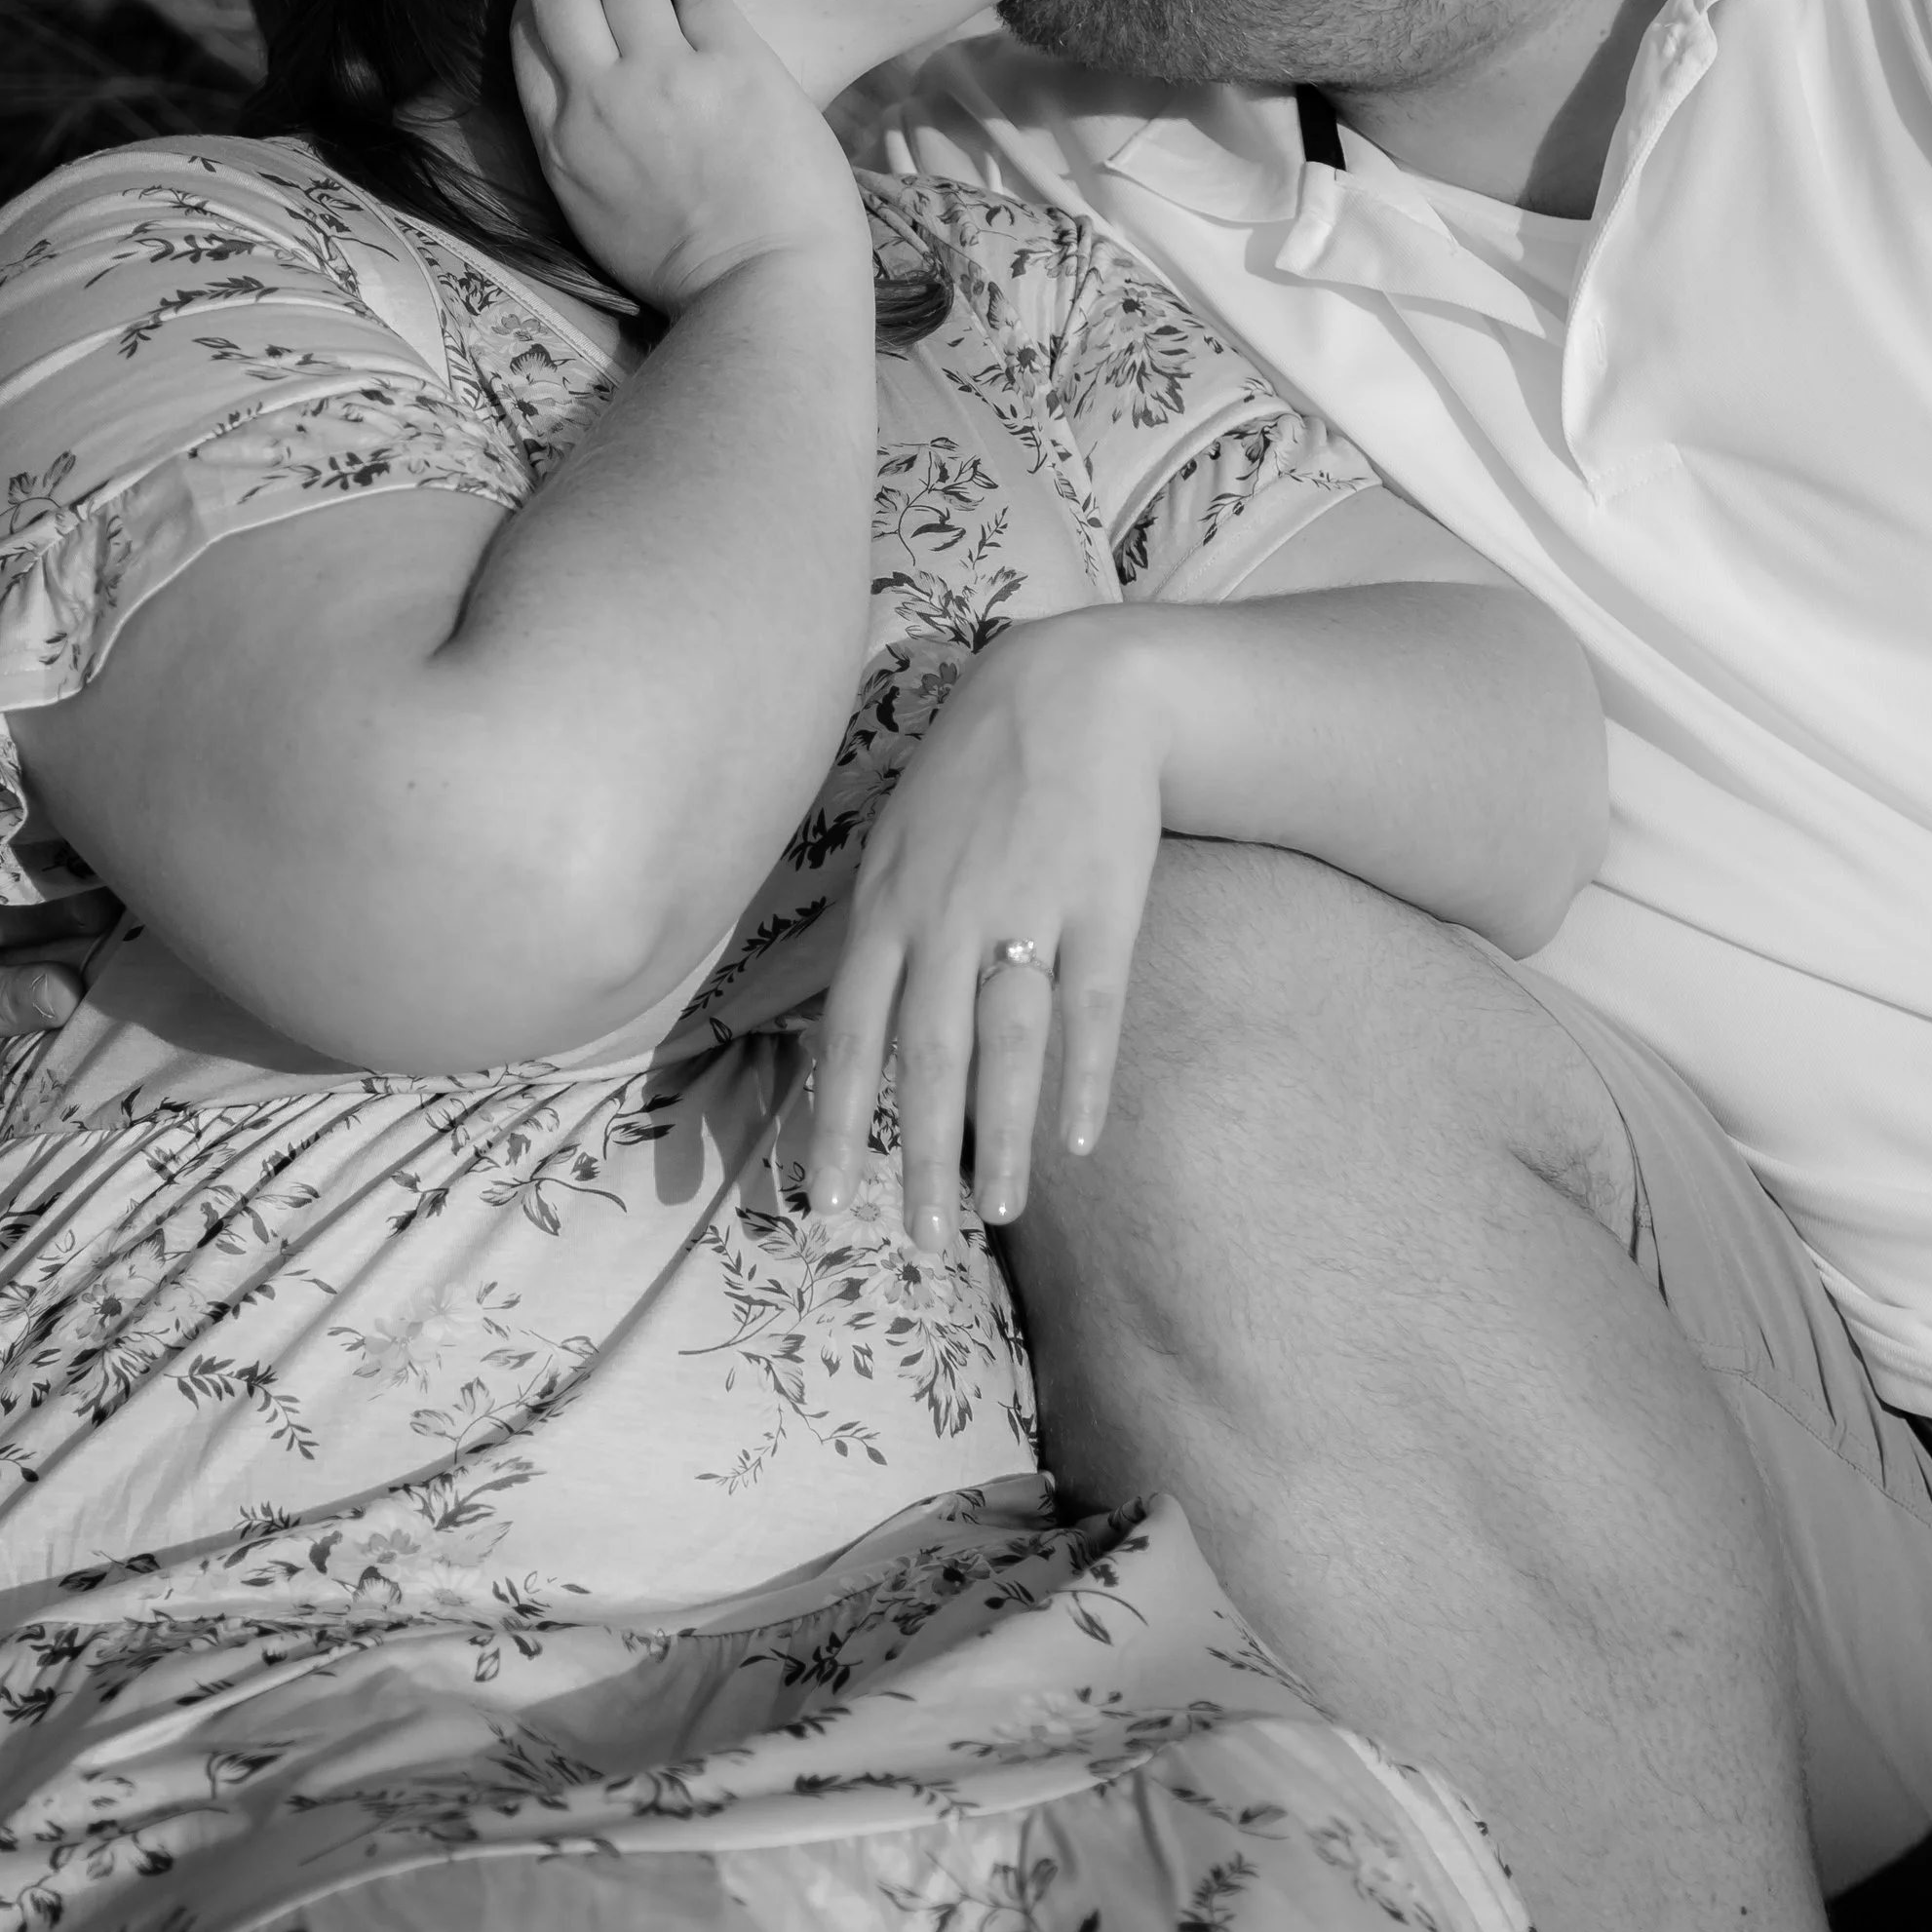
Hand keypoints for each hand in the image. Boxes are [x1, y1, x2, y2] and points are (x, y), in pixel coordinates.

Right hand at [512, 0, 867, 315]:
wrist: (764, 291)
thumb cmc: (688, 268)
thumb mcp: (595, 210)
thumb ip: (580, 140)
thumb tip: (592, 70)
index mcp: (560, 141)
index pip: (524, 32)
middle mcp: (599, 99)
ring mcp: (665, 78)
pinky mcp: (733, 65)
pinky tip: (707, 2)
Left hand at [809, 615, 1163, 1251]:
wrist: (1075, 687)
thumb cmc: (977, 772)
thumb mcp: (898, 840)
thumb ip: (877, 933)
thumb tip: (854, 1028)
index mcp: (886, 907)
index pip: (849, 1035)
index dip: (837, 1125)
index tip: (829, 1206)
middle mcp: (946, 916)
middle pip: (926, 1058)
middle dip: (919, 1158)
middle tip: (920, 1244)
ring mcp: (1026, 909)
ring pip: (1005, 1045)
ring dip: (999, 1137)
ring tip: (996, 1214)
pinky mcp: (1103, 902)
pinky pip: (1091, 1007)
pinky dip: (1085, 1076)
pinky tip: (1078, 1140)